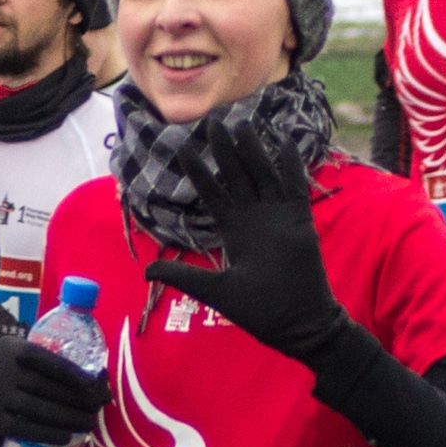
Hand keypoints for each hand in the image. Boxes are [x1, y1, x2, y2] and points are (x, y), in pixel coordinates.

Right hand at [0, 336, 110, 446]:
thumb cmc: (18, 373)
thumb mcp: (28, 359)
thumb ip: (55, 362)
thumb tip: (99, 379)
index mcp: (11, 349)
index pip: (43, 358)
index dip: (69, 370)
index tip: (93, 383)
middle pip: (43, 386)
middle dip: (75, 398)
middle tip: (97, 407)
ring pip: (35, 408)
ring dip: (66, 418)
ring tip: (88, 423)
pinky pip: (22, 429)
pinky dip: (46, 434)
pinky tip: (65, 437)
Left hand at [144, 120, 350, 366]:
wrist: (296, 324)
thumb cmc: (258, 310)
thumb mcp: (213, 291)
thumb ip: (183, 276)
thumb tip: (146, 271)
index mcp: (233, 229)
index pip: (211, 192)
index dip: (198, 171)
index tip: (182, 147)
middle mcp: (253, 217)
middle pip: (237, 174)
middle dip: (225, 149)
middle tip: (213, 122)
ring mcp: (277, 216)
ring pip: (263, 174)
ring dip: (254, 150)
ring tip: (243, 123)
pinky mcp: (299, 221)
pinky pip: (295, 186)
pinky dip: (291, 165)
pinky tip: (285, 142)